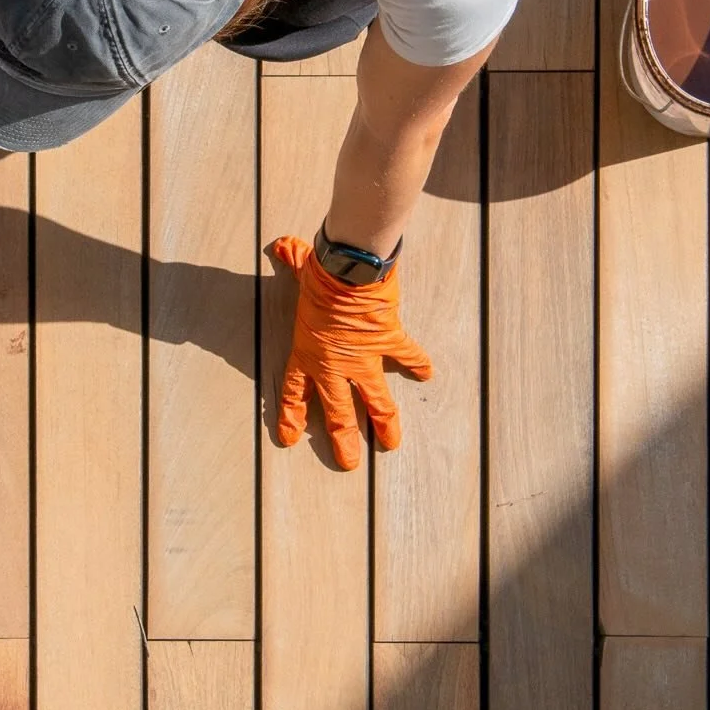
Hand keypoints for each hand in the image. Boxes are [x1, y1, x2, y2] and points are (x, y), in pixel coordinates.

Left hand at [269, 234, 433, 470]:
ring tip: (391, 445)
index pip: (294, 393)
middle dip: (344, 442)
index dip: (292, 418)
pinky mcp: (389, 344)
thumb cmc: (319, 274)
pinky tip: (427, 374)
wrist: (349, 272)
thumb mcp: (301, 270)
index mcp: (308, 354)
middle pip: (339, 414)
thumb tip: (281, 245)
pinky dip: (418, 364)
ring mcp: (364, 359)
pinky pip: (407, 357)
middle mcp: (334, 365)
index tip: (290, 439)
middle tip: (349, 464)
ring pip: (377, 403)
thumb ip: (292, 261)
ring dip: (385, 425)